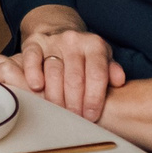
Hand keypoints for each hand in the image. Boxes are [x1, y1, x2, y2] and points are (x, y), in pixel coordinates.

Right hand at [0, 9, 120, 121]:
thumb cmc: (85, 56)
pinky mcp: (34, 43)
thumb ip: (111, 71)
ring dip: (56, 97)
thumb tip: (120, 80)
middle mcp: (74, 40)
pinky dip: (33, 73)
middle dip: (75, 103)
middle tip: (74, 119)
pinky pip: (32, 58)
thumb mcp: (103, 59)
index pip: (97, 74)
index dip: (94, 98)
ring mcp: (53, 41)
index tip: (91, 116)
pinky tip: (37, 88)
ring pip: (54, 72)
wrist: (60, 33)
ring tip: (58, 112)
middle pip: (75, 77)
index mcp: (94, 45)